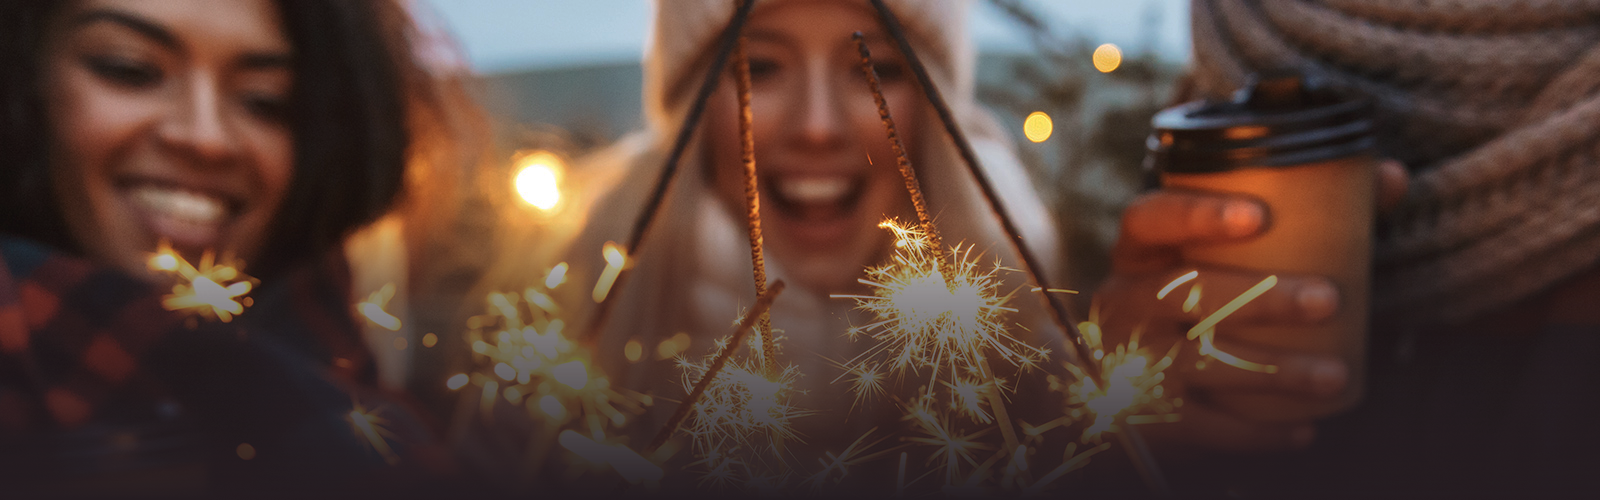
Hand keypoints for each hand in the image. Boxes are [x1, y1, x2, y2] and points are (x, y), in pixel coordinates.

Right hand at [1091, 160, 1407, 455]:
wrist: (1133, 384)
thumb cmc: (1203, 299)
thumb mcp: (1231, 258)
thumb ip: (1309, 213)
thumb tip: (1390, 178)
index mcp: (1140, 252)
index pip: (1149, 218)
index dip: (1197, 214)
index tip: (1259, 215)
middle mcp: (1123, 301)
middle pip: (1183, 291)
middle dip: (1261, 297)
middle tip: (1329, 299)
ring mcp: (1129, 359)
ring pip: (1197, 362)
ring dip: (1273, 370)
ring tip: (1334, 375)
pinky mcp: (1141, 414)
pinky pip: (1200, 427)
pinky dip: (1256, 432)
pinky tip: (1303, 430)